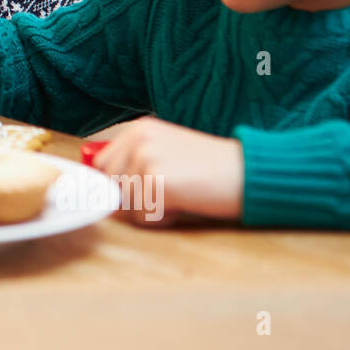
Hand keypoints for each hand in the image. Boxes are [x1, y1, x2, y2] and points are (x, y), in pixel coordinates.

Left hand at [92, 117, 244, 225]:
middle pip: (111, 187)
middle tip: (170, 192)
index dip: (120, 186)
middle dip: (134, 200)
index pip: (102, 166)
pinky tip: (185, 202)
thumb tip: (102, 194)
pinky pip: (143, 217)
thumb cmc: (209, 170)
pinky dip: (163, 219)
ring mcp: (146, 158)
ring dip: (151, 211)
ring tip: (181, 195)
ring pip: (126, 206)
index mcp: (138, 129)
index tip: (146, 190)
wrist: (247, 173)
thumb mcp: (166, 154)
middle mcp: (138, 139)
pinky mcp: (157, 181)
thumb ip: (134, 166)